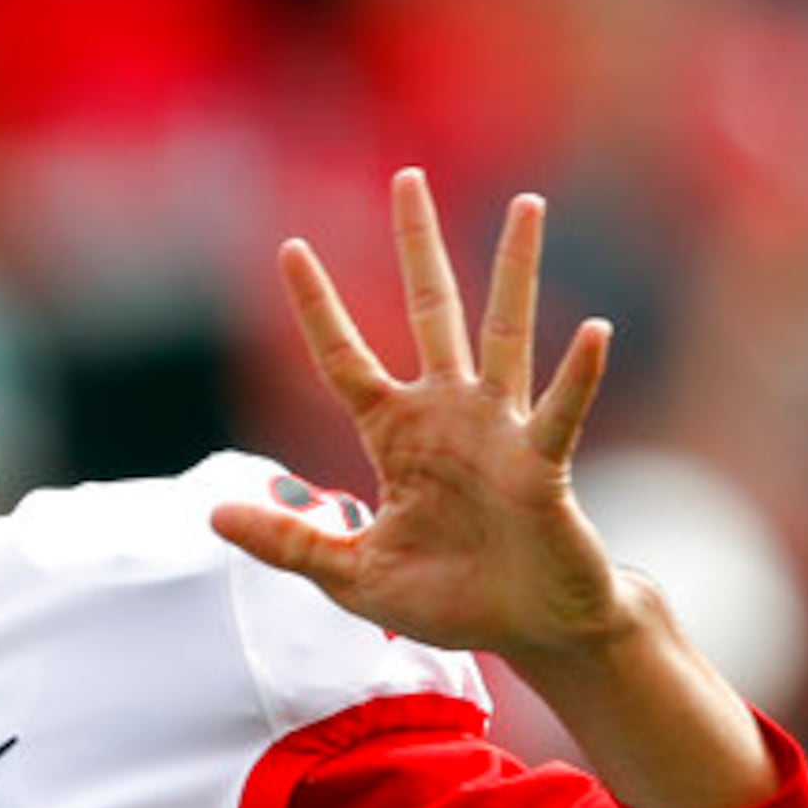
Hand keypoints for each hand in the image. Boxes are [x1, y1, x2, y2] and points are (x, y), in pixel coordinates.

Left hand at [209, 169, 630, 664]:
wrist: (529, 629)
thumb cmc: (449, 596)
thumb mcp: (351, 575)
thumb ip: (289, 543)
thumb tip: (213, 517)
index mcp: (397, 435)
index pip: (345, 359)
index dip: (319, 307)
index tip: (291, 247)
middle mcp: (449, 414)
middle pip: (430, 313)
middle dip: (417, 247)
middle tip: (407, 178)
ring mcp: (500, 431)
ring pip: (507, 333)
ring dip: (515, 269)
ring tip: (527, 206)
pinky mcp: (543, 464)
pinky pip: (560, 411)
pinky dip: (577, 374)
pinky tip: (593, 332)